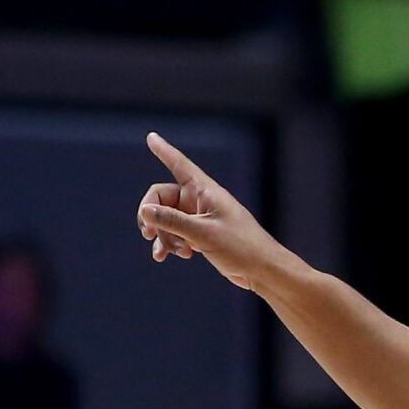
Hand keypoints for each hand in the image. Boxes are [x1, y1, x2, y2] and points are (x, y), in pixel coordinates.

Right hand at [137, 134, 299, 295]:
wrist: (263, 271)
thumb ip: (172, 221)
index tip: (151, 136)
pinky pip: (175, 233)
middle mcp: (202, 200)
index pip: (180, 165)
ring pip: (166, 219)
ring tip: (166, 253)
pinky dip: (169, 244)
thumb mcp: (202, 233)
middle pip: (161, 198)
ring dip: (162, 235)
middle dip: (152, 216)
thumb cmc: (241, 247)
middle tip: (148, 233)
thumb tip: (145, 210)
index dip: (164, 151)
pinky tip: (168, 257)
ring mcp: (200, 218)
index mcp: (206, 191)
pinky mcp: (201, 234)